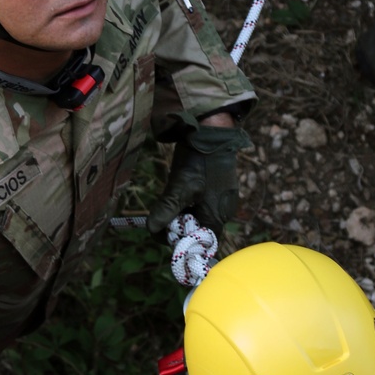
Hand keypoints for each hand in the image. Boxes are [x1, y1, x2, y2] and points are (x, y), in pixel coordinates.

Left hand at [146, 123, 244, 237]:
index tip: (167, 232)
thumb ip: (166, 209)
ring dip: (184, 213)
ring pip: (199, 216)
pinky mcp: (219, 188)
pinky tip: (182, 192)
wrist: (212, 132)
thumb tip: (151, 229)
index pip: (201, 242)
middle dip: (180, 226)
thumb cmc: (199, 162)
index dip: (183, 241)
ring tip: (172, 200)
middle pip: (199, 229)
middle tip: (165, 215)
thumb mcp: (179, 186)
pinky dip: (190, 203)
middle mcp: (224, 211)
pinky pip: (203, 204)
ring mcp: (222, 199)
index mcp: (218, 215)